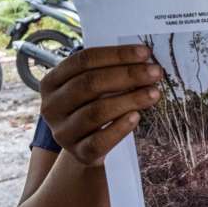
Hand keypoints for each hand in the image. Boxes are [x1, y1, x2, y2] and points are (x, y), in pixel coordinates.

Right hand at [39, 45, 162, 166]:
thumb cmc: (96, 106)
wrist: (89, 148)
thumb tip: (144, 58)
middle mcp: (51, 106)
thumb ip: (110, 71)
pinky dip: (120, 128)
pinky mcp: (78, 153)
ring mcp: (63, 132)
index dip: (116, 55)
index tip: (145, 52)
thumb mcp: (95, 88)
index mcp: (52, 81)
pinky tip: (137, 117)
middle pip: (89, 83)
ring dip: (130, 99)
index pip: (83, 60)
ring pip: (96, 111)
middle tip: (155, 72)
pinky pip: (99, 141)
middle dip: (127, 75)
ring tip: (154, 93)